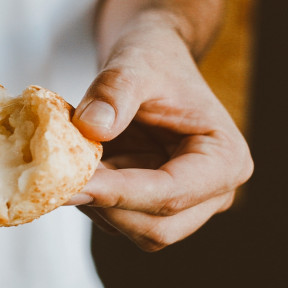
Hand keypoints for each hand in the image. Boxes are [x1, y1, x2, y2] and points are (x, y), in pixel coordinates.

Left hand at [72, 21, 252, 250]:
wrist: (149, 59)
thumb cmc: (153, 58)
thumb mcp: (135, 63)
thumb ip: (115, 92)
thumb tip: (91, 128)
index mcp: (225, 160)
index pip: (170, 194)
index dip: (119, 194)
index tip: (72, 186)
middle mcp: (212, 193)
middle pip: (156, 230)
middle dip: (106, 206)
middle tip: (63, 174)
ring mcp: (182, 205)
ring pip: (131, 230)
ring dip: (94, 202)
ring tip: (73, 158)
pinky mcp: (150, 206)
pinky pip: (115, 219)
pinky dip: (91, 198)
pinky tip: (79, 164)